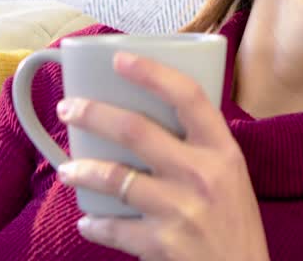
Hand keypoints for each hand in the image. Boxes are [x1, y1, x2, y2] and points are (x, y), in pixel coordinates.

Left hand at [56, 52, 269, 260]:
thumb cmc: (235, 224)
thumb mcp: (232, 175)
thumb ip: (201, 147)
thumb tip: (152, 117)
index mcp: (223, 150)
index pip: (189, 96)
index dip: (152, 73)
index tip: (120, 59)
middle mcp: (202, 174)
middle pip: (136, 129)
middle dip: (93, 114)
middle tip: (69, 108)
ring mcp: (180, 209)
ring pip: (114, 177)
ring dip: (80, 170)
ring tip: (67, 169)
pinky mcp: (161, 242)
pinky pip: (113, 227)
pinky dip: (94, 224)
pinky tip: (89, 221)